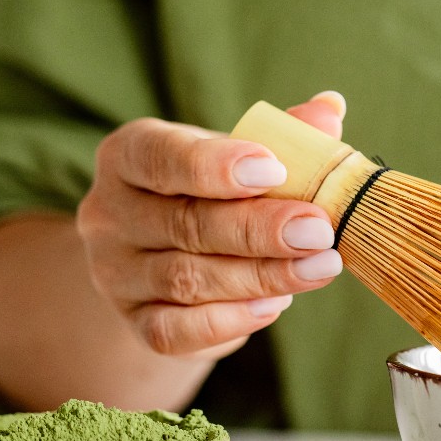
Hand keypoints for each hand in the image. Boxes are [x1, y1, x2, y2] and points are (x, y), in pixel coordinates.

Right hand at [76, 92, 347, 360]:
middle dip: (260, 230)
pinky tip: (275, 306)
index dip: (216, 166)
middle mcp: (109, 212)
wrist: (166, 261)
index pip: (161, 157)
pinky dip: (230, 321)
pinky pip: (177, 331)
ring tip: (318, 268)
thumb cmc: (211, 194)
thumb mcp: (238, 155)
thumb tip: (331, 108)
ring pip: (187, 280)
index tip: (275, 170)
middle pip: (185, 224)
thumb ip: (283, 135)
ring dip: (261, 277)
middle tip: (319, 231)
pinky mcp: (134, 322)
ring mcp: (115, 273)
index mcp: (129, 154)